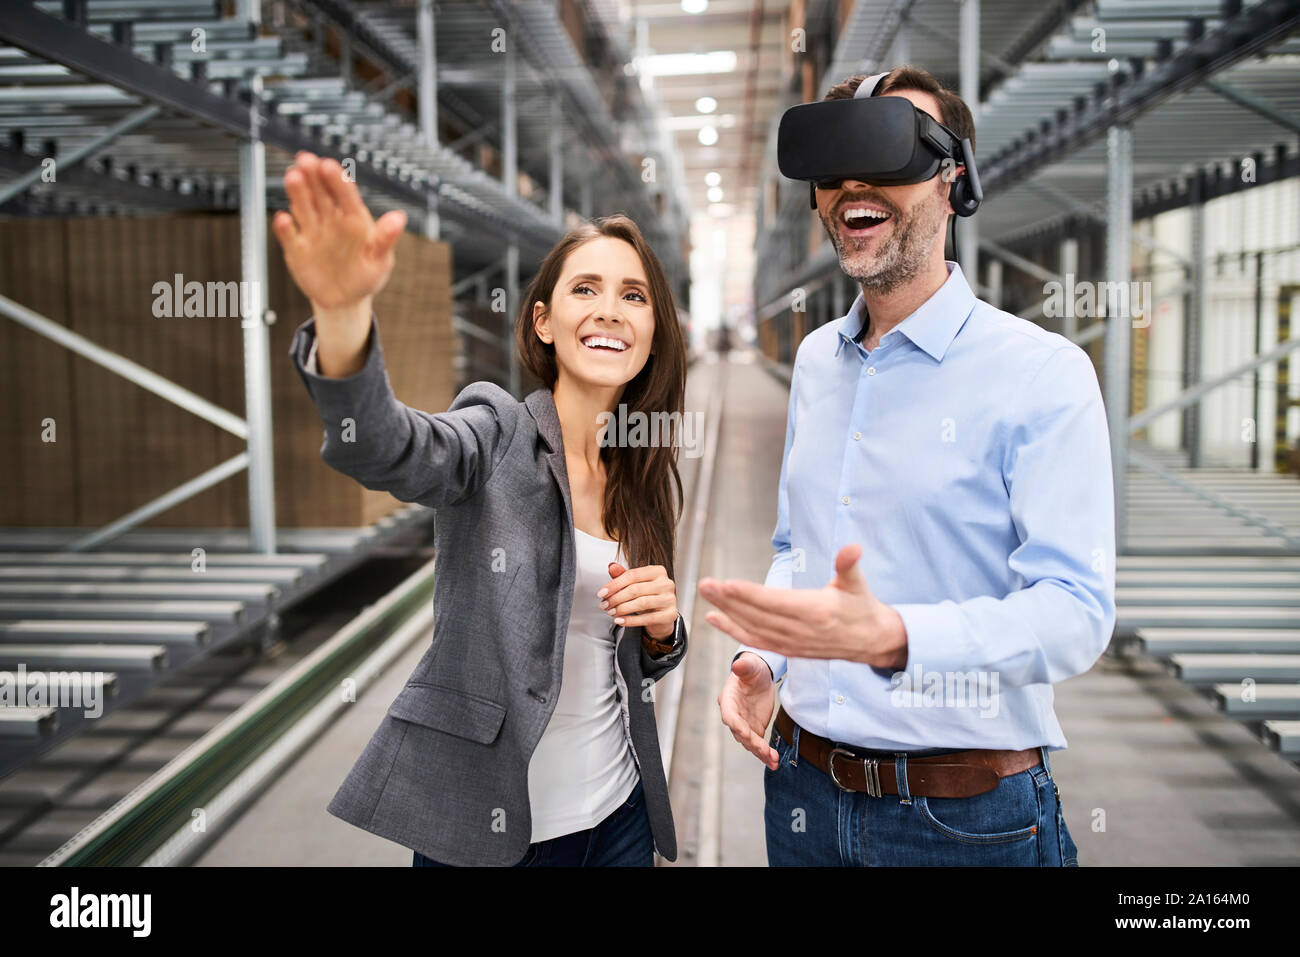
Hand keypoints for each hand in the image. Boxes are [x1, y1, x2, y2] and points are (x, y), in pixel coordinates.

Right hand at [273, 152, 406, 376]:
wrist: (345, 300)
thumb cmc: (366, 275)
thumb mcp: (380, 260)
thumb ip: (385, 239)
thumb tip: (399, 218)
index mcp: (353, 218)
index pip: (345, 195)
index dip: (337, 180)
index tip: (329, 166)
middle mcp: (330, 219)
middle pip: (320, 193)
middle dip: (313, 176)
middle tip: (306, 159)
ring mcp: (312, 232)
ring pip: (303, 207)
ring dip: (297, 192)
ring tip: (293, 176)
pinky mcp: (296, 248)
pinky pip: (289, 235)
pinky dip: (285, 228)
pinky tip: (284, 220)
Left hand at [601, 562, 677, 641]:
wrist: (662, 616)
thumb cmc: (648, 597)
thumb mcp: (635, 585)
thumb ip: (623, 575)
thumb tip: (611, 566)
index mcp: (658, 571)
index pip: (633, 575)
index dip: (615, 584)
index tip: (602, 593)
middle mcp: (666, 583)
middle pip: (636, 589)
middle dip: (616, 598)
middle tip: (604, 604)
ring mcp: (670, 599)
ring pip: (641, 603)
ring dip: (622, 609)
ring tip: (611, 612)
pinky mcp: (670, 614)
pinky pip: (647, 618)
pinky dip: (631, 620)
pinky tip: (620, 620)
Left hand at [698, 544, 907, 669]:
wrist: (871, 641)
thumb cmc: (861, 606)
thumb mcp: (857, 584)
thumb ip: (849, 565)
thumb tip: (853, 548)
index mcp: (815, 612)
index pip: (775, 602)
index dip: (749, 594)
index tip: (726, 583)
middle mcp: (800, 631)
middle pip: (757, 615)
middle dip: (728, 599)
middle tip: (705, 584)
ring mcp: (792, 643)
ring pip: (752, 628)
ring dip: (726, 612)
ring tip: (706, 594)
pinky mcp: (787, 649)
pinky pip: (755, 641)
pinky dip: (733, 630)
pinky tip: (714, 618)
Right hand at [717, 652, 777, 768]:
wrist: (759, 676)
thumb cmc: (752, 669)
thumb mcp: (750, 666)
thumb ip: (744, 667)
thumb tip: (737, 664)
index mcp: (729, 701)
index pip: (730, 717)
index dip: (738, 727)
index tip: (748, 735)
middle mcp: (734, 716)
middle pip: (741, 734)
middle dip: (753, 744)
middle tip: (765, 751)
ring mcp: (745, 724)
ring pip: (750, 743)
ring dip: (761, 753)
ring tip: (773, 761)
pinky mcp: (755, 729)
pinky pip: (759, 744)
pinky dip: (766, 754)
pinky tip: (774, 762)